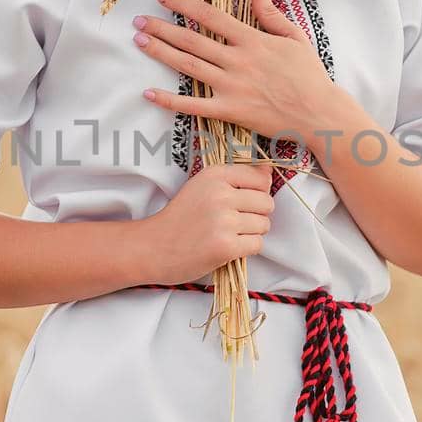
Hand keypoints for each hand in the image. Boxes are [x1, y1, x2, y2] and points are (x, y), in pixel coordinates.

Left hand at [133, 0, 333, 141]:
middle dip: (162, 28)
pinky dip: (169, 100)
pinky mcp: (230, 111)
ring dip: (160, 53)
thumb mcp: (294, 36)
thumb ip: (270, 12)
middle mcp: (237, 61)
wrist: (319, 112)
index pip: (210, 16)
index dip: (183, 4)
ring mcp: (231, 87)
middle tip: (138, 20)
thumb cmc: (309, 75)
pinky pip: (194, 106)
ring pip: (188, 66)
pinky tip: (148, 92)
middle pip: (192, 40)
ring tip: (139, 41)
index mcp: (252, 40)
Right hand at [144, 159, 276, 284]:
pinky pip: (257, 244)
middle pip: (266, 203)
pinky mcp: (225, 246)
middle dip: (257, 215)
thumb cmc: (179, 219)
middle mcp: (220, 194)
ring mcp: (223, 221)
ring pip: (264, 225)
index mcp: (214, 175)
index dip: (257, 193)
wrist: (152, 247)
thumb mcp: (202, 187)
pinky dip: (246, 249)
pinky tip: (228, 247)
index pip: (260, 178)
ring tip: (229, 235)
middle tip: (235, 222)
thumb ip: (235, 178)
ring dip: (251, 233)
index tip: (242, 202)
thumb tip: (270, 172)